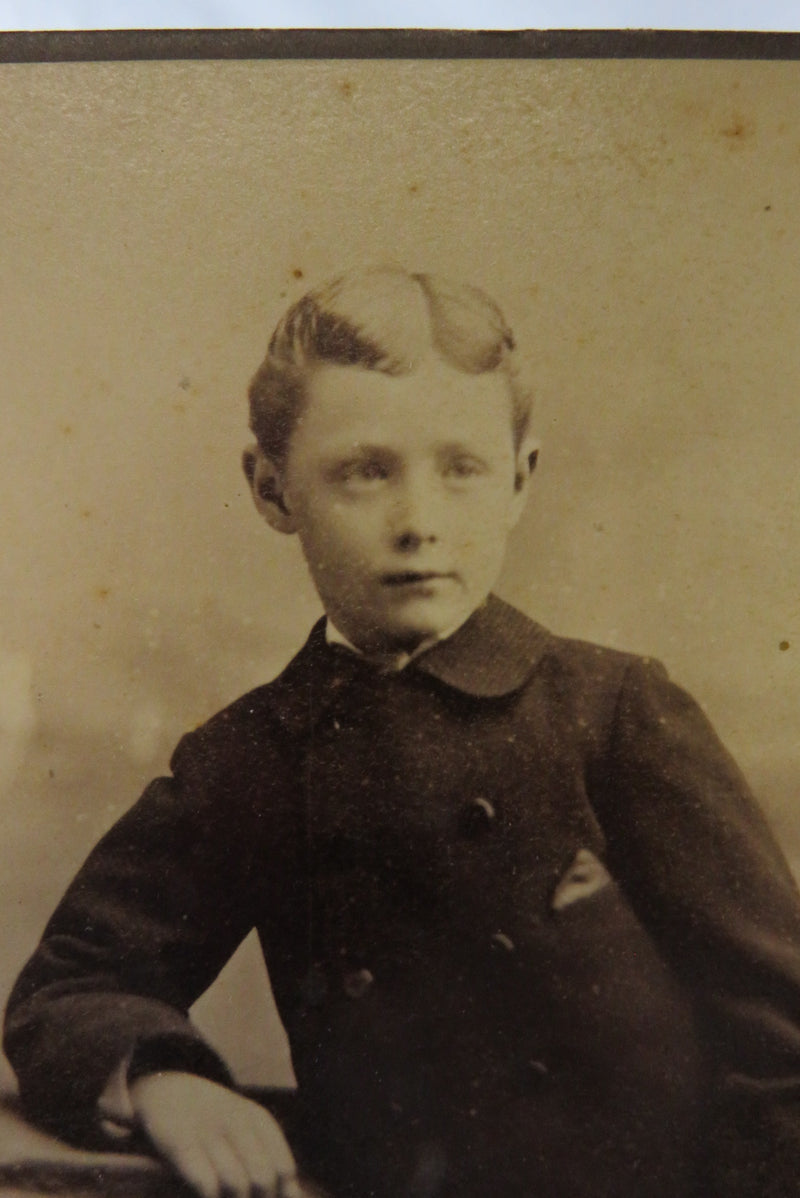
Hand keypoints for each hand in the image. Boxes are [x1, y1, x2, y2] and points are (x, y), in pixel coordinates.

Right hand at [130, 1070, 299, 1197]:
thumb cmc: (212, 1123)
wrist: (165, 1091)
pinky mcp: (180, 1142)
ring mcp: (208, 1130)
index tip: (265, 1197)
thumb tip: (294, 1195)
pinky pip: (206, 1184)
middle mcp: (236, 1120)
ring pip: (237, 1184)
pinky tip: (208, 1196)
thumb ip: (271, 1161)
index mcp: (257, 1118)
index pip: (284, 1169)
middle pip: (263, 1179)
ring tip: (225, 1196)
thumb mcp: (246, 1132)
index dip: (279, 1195)